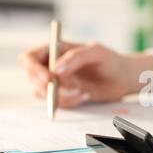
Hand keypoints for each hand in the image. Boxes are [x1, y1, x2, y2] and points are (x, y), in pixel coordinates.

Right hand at [19, 42, 152, 107]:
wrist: (123, 78)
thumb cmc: (111, 60)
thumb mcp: (96, 52)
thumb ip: (75, 57)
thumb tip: (56, 70)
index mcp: (55, 49)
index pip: (29, 58)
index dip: (33, 68)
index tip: (49, 78)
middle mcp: (51, 65)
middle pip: (32, 78)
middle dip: (49, 87)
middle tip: (72, 89)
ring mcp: (56, 82)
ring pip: (42, 93)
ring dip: (61, 96)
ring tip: (84, 92)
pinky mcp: (64, 95)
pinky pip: (56, 103)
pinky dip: (69, 103)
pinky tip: (85, 96)